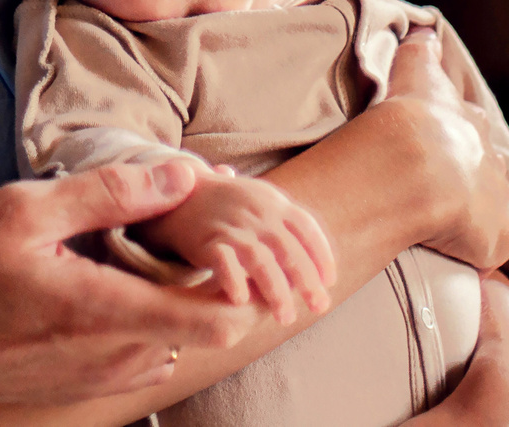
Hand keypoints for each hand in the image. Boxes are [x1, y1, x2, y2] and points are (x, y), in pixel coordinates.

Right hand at [0, 158, 264, 407]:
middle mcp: (114, 358)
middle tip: (190, 227)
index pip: (219, 317)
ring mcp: (97, 379)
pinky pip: (138, 357)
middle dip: (210, 279)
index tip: (234, 239)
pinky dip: (144, 322)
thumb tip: (184, 175)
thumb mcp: (28, 208)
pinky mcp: (78, 388)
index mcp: (108, 312)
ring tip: (147, 249)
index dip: (246, 281)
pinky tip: (110, 282)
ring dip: (175, 301)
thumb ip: (112, 192)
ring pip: (171, 342)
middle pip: (202, 328)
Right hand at [142, 171, 335, 322]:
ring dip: (276, 290)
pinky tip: (241, 301)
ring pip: (260, 260)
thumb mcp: (260, 203)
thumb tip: (317, 262)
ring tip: (286, 318)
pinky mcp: (206, 238)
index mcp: (273, 202)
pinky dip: (234, 280)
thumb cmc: (227, 205)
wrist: (179, 190)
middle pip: (288, 249)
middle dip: (307, 281)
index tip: (329, 281)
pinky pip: (224, 261)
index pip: (306, 228)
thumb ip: (286, 229)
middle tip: (320, 307)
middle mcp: (256, 212)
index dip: (321, 255)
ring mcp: (232, 225)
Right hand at [383, 28, 508, 269]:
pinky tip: (465, 252)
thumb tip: (427, 28)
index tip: (439, 146)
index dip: (454, 138)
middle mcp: (490, 157)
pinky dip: (486, 248)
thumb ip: (421, 49)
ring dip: (480, 213)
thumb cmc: (406, 116)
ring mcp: (499, 197)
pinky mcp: (502, 233)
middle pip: (487, 167)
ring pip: (496, 205)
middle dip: (472, 177)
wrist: (413, 163)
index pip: (469, 128)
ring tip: (451, 225)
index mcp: (470, 122)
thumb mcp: (413, 70)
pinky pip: (500, 243)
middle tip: (442, 190)